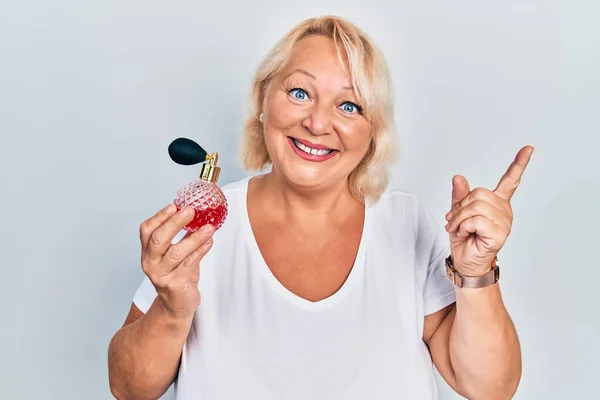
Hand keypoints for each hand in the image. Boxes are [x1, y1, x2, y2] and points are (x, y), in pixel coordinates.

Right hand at [139, 204, 214, 318]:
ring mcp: (161, 275)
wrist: (176, 304)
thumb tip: (198, 213)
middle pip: (158, 239)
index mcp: (148, 251)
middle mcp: (150, 262)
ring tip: (209, 227)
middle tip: (190, 210)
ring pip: (176, 252)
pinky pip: (189, 264)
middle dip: (175, 222)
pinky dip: (201, 250)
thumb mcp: (174, 253)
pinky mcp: (175, 284)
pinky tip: (209, 241)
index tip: (174, 206)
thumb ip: (181, 235)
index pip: (147, 230)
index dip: (160, 216)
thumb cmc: (177, 274)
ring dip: (194, 237)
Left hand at [444, 146, 533, 275]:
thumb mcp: (457, 212)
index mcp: (496, 203)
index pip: (510, 181)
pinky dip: (464, 226)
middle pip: (478, 194)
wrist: (464, 261)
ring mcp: (504, 222)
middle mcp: (504, 210)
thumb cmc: (464, 238)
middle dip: (460, 207)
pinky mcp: (500, 233)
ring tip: (460, 229)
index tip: (528, 149)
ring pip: (475, 207)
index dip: (519, 164)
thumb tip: (458, 177)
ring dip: (459, 218)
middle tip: (454, 220)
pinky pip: (476, 220)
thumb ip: (459, 195)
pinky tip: (467, 234)